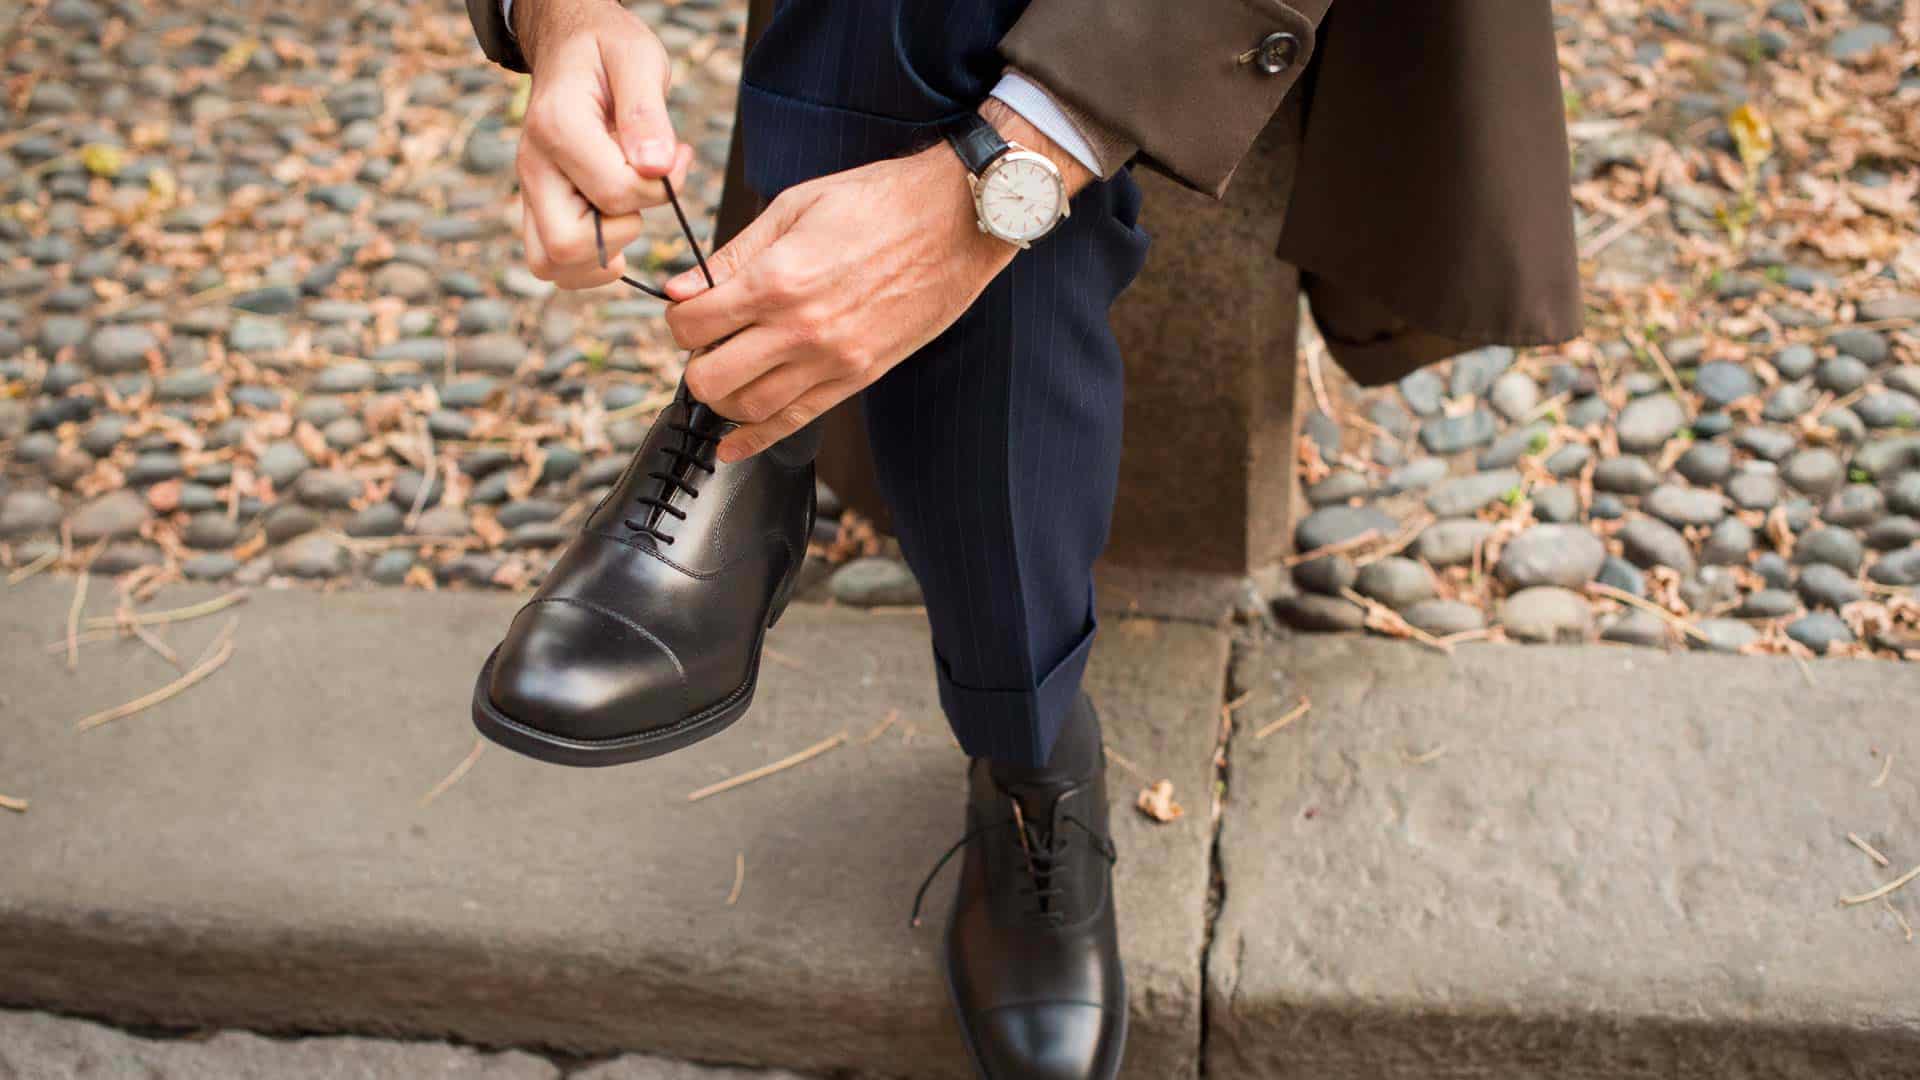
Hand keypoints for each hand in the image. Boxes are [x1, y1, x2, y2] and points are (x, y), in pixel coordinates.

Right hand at [513, 0, 694, 288]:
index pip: (614, 194)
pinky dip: (588, 262)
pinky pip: (551, 261)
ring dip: (602, 256)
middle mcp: (534, 166)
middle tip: (646, 194)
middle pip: (567, 246)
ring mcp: (530, 190)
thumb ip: (647, 113)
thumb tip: (657, 168)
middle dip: (623, 233)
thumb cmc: (607, 48)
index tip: (676, 155)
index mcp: (557, 127)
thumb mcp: (638, 59)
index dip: (660, 188)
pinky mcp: (538, 205)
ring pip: (550, 265)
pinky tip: (616, 224)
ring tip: (628, 212)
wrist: (570, 45)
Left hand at [662, 99, 1091, 462]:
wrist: (957, 222)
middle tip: (703, 346)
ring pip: (747, 407)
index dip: (677, 318)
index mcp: (776, 278)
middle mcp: (799, 329)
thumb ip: (734, 253)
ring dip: (721, 399)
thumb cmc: (878, 202)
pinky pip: (795, 422)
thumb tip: (680, 287)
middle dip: (693, 363)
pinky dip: (755, 440)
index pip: (691, 324)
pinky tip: (731, 446)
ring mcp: (831, 360)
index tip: (687, 310)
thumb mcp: (795, 207)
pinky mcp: (858, 377)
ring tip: (723, 377)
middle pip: (709, 376)